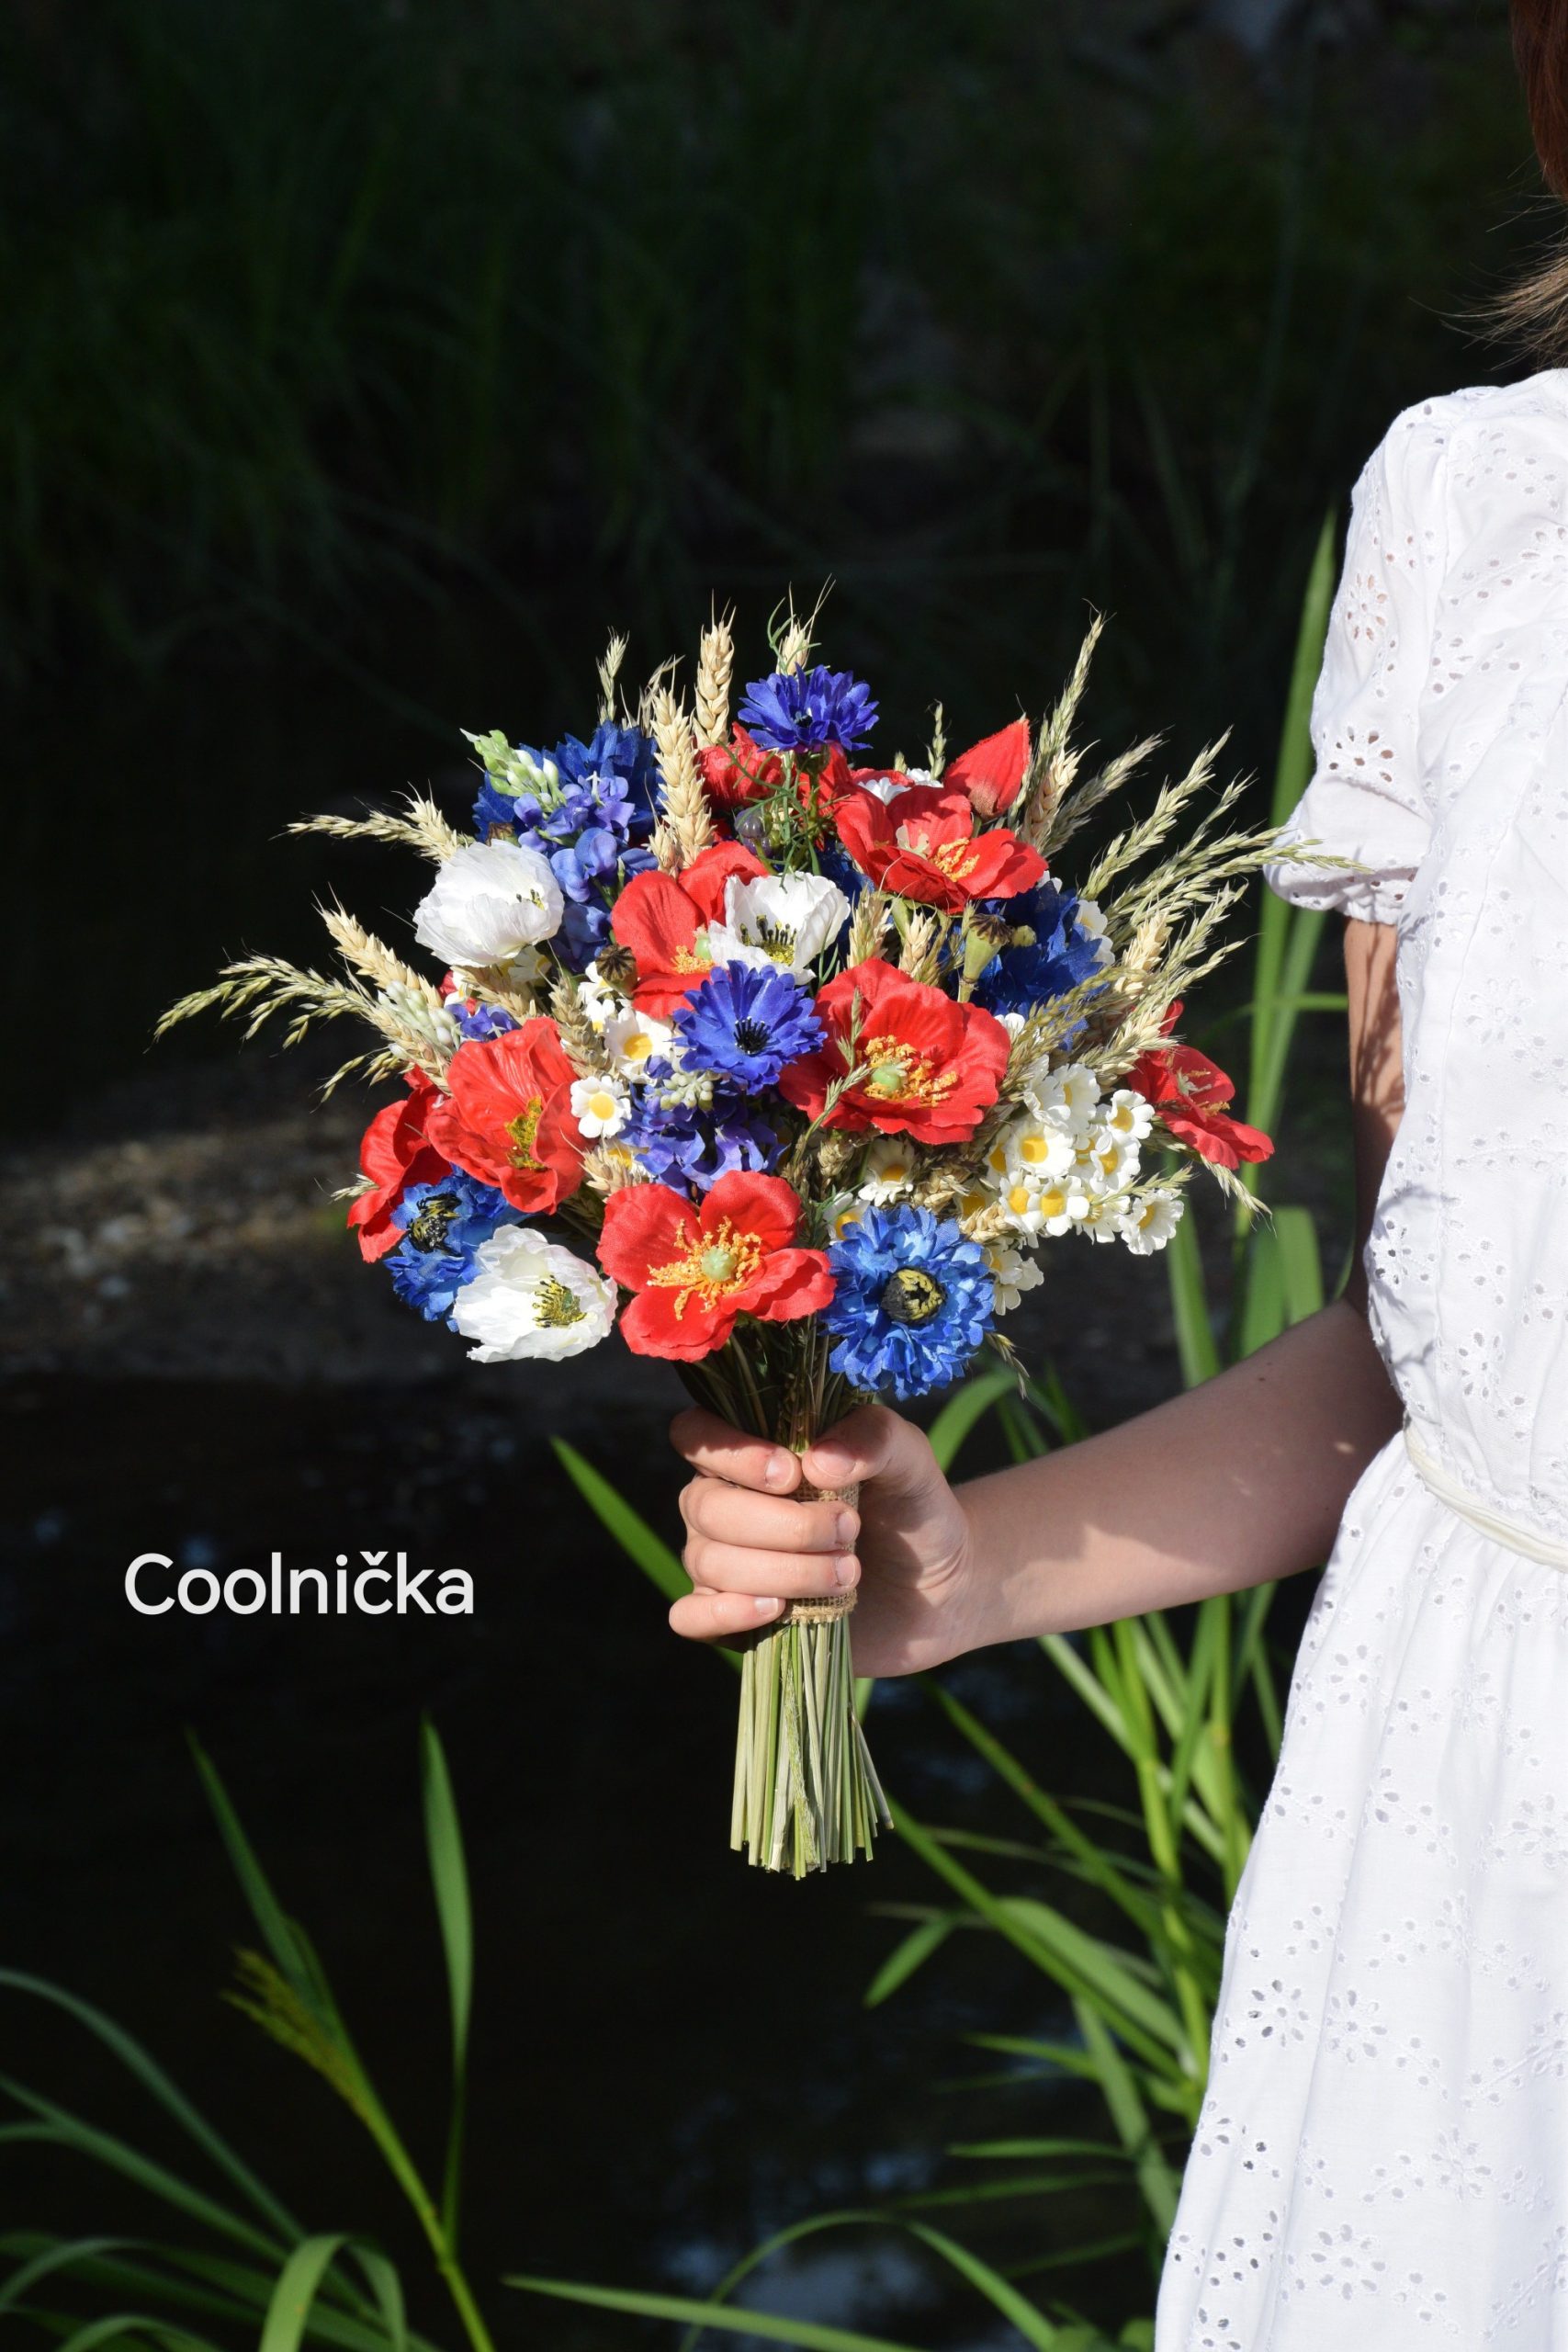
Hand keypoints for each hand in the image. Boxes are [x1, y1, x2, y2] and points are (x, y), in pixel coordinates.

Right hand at [668, 1402, 979, 1676]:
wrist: (939, 1589)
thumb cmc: (911, 1510)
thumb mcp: (909, 1461)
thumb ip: (874, 1437)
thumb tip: (817, 1461)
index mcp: (753, 1451)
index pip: (695, 1435)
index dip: (731, 1453)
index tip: (791, 1473)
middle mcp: (725, 1502)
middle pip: (706, 1506)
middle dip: (783, 1524)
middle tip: (850, 1530)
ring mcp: (724, 1562)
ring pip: (708, 1561)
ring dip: (783, 1570)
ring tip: (848, 1573)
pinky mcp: (733, 1618)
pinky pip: (690, 1617)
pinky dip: (725, 1612)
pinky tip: (778, 1609)